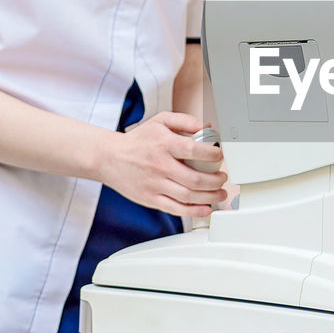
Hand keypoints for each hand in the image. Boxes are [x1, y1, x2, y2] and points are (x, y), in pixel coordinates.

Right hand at [99, 112, 227, 215]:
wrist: (109, 158)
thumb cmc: (138, 140)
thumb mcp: (160, 121)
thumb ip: (184, 121)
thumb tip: (207, 127)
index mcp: (164, 144)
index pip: (194, 150)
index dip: (212, 155)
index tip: (220, 156)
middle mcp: (159, 165)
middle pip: (195, 179)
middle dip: (216, 180)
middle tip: (223, 177)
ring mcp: (154, 184)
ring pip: (188, 196)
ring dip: (210, 196)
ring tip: (220, 192)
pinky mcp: (150, 199)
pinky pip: (176, 209)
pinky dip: (194, 211)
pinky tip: (206, 208)